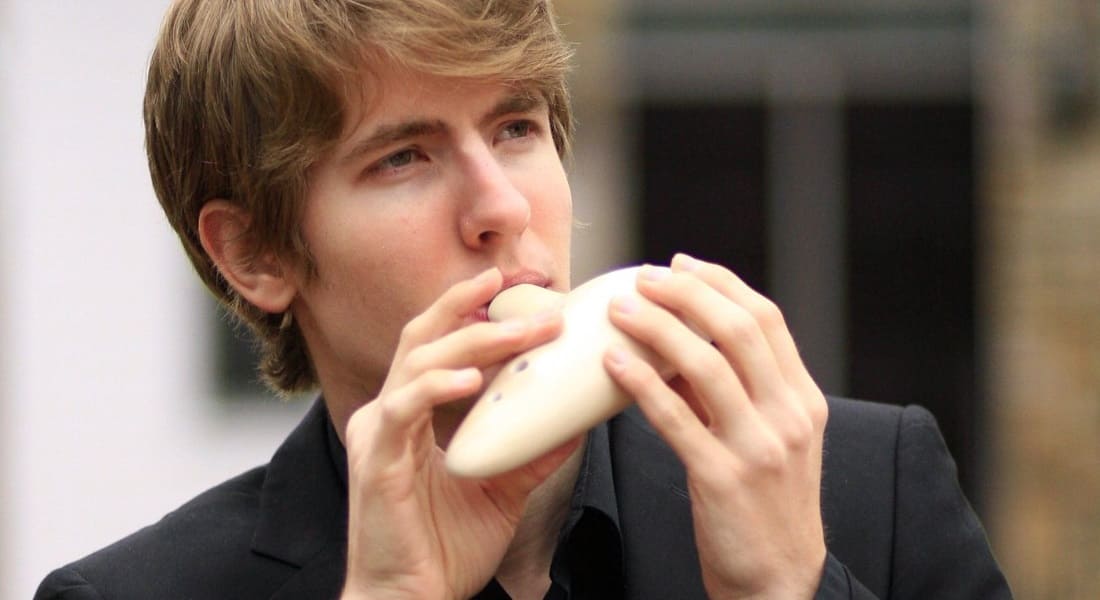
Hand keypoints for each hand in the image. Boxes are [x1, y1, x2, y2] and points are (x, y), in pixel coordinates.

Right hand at [341, 268, 578, 599]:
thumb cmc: (442, 550)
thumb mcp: (501, 491)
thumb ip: (530, 454)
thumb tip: (574, 424)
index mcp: (411, 415)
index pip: (437, 344)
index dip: (468, 309)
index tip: (508, 285)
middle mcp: (390, 413)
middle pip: (425, 336)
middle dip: (476, 307)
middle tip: (534, 300)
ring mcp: (380, 433)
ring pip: (420, 360)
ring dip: (475, 340)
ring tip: (524, 333)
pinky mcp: (378, 461)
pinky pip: (404, 408)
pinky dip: (438, 386)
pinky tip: (472, 378)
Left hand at [603, 254, 827, 598]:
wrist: (779, 581)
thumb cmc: (764, 506)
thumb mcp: (767, 441)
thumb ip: (734, 393)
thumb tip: (678, 347)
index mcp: (803, 399)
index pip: (766, 319)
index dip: (720, 283)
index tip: (681, 264)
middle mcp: (789, 416)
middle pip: (739, 329)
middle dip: (687, 293)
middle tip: (644, 276)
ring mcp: (759, 447)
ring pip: (708, 364)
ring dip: (659, 328)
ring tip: (621, 309)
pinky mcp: (722, 478)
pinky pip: (676, 418)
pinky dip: (641, 383)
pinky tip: (612, 363)